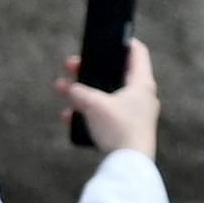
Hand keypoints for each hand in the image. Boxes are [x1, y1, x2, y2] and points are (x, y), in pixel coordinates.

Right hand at [60, 35, 162, 161]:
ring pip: (106, 95)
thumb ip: (79, 93)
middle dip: (90, 70)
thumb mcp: (94, 104)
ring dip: (84, 92)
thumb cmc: (119, 128)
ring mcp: (134, 113)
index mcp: (141, 83)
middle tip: (70, 66)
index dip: (124, 42)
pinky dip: (87, 112)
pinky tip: (67, 116)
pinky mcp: (126, 128)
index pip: (137, 53)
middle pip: (115, 74)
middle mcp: (141, 96)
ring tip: (62, 89)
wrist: (129, 165)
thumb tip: (70, 89)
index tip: (108, 37)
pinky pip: (103, 114)